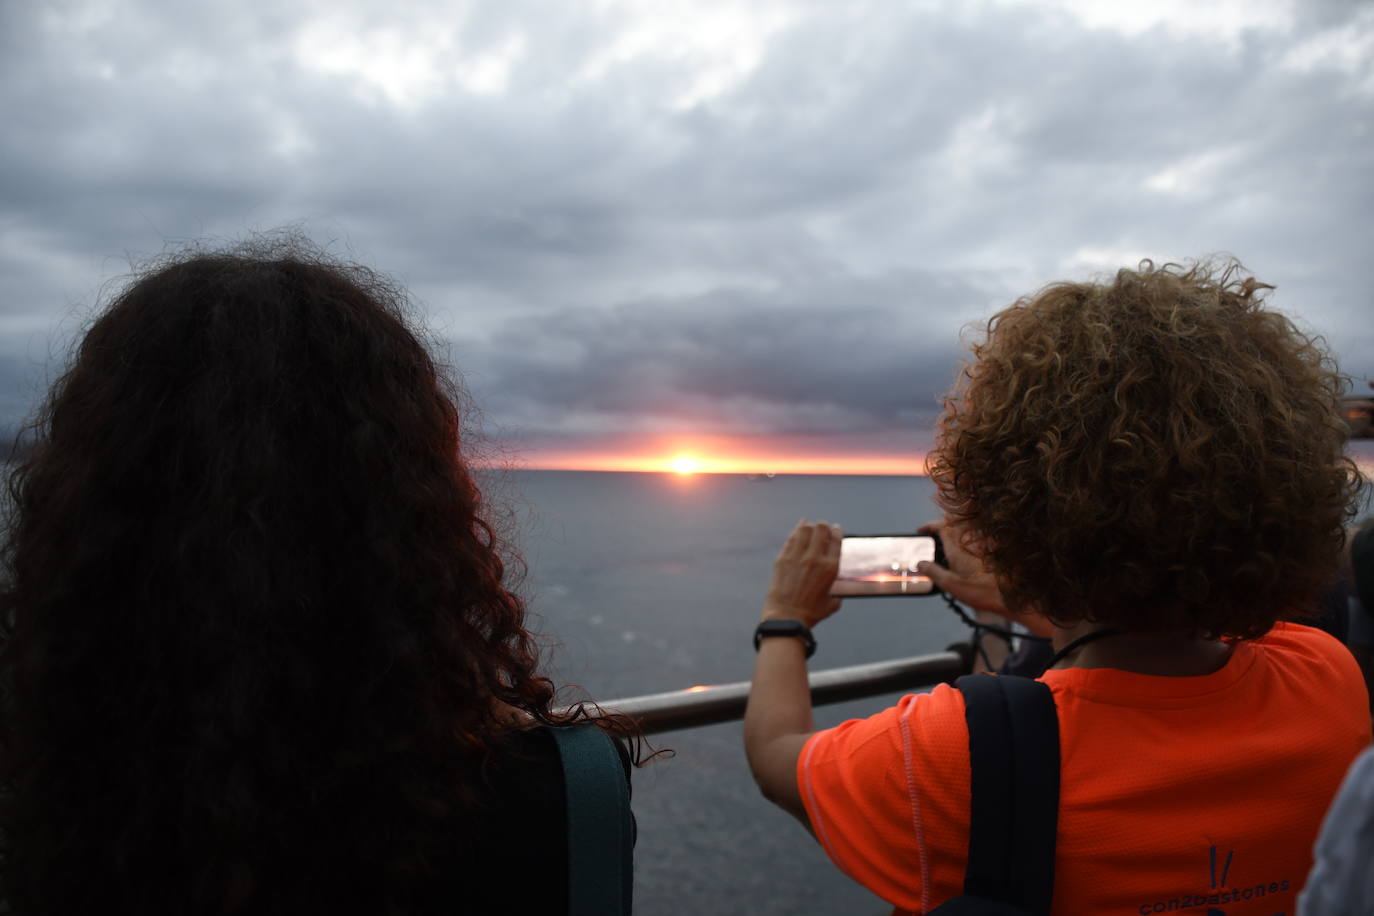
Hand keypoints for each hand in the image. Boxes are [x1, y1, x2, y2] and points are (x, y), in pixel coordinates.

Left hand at [762, 521, 842, 628]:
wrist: (787, 617)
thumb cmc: (811, 613)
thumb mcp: (832, 603)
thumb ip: (837, 593)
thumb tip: (836, 592)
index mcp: (830, 567)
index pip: (836, 540)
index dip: (836, 531)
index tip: (836, 528)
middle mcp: (815, 558)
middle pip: (821, 529)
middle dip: (823, 526)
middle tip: (822, 527)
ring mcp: (797, 556)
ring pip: (805, 530)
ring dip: (809, 526)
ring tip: (810, 527)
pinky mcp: (782, 558)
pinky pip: (791, 539)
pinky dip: (796, 531)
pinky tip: (799, 528)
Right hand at [916, 519, 1053, 637]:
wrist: (1012, 595)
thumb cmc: (981, 591)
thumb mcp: (951, 585)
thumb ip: (933, 572)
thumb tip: (920, 563)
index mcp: (957, 547)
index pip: (941, 526)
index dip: (929, 526)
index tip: (921, 530)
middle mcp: (970, 541)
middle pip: (953, 523)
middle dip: (941, 526)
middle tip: (933, 535)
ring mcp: (982, 544)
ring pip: (964, 530)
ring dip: (953, 532)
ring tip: (945, 545)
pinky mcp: (992, 550)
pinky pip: (974, 538)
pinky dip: (965, 541)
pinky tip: (964, 555)